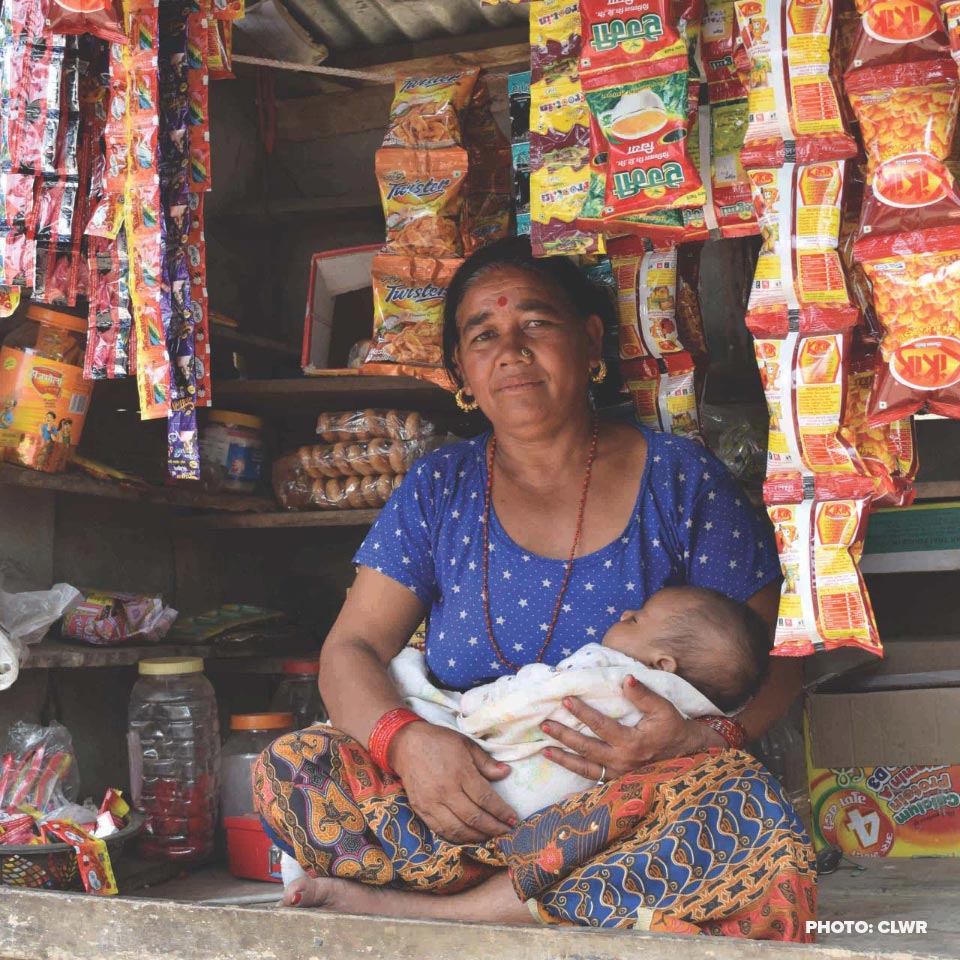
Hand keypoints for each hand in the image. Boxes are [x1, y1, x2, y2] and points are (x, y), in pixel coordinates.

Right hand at [389, 721, 518, 843]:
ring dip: (478, 837)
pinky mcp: (421, 810)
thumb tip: (506, 773)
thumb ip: (486, 762)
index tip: (514, 819)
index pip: (485, 799)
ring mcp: (432, 803)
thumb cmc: (439, 742)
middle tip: (507, 832)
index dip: (502, 812)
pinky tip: (469, 837)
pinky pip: (441, 830)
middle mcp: (446, 791)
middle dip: (494, 828)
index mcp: (460, 772)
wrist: (406, 745)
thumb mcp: (466, 745)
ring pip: (458, 829)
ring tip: (491, 837)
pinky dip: (458, 838)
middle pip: (474, 817)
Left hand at [541, 676, 726, 781]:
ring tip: (544, 750)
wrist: (689, 756)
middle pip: (586, 749)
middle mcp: (622, 762)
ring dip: (564, 759)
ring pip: (585, 769)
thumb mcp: (663, 709)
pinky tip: (564, 768)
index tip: (565, 700)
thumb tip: (625, 679)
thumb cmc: (674, 729)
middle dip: (563, 736)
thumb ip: (643, 695)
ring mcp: (619, 775)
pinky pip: (593, 780)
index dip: (582, 712)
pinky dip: (576, 774)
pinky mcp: (619, 782)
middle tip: (544, 725)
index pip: (600, 726)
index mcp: (632, 743)